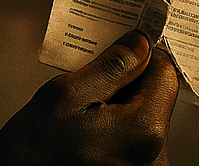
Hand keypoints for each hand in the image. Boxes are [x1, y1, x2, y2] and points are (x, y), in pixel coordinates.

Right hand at [0, 29, 178, 165]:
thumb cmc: (33, 156)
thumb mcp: (65, 96)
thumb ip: (110, 67)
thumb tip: (140, 43)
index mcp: (144, 131)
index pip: (165, 73)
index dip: (141, 54)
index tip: (119, 47)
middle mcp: (153, 157)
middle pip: (155, 97)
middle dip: (125, 83)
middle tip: (88, 82)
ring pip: (142, 117)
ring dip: (116, 106)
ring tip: (80, 113)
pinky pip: (131, 137)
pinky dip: (112, 127)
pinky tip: (85, 130)